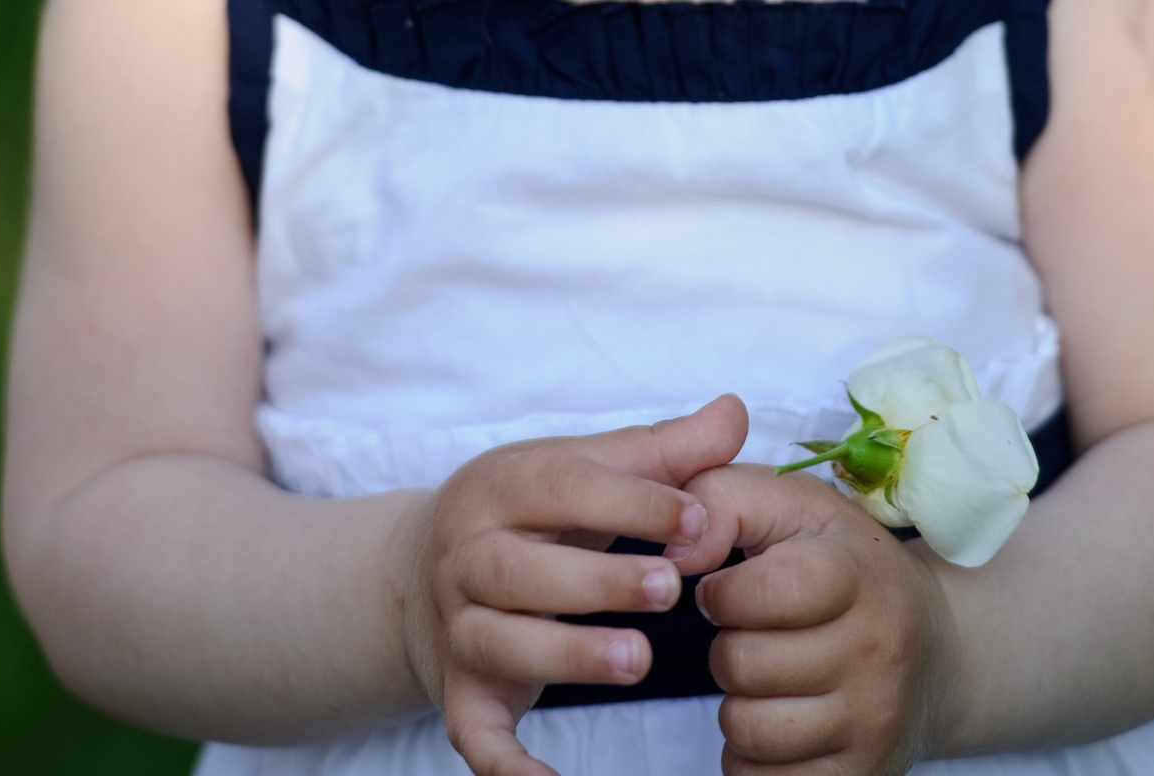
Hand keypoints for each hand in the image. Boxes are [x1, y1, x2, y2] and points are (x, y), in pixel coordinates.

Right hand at [401, 396, 750, 775]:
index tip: (700, 517)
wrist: (419, 569)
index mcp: (499, 487)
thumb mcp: (583, 469)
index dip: (632, 500)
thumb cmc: (528, 514)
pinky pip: (472, 732)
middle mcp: (465, 556)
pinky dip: (505, 763)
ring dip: (565, 655)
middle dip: (594, 581)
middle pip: (515, 571)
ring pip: (496, 644)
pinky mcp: (458, 692)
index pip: (560, 486)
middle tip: (670, 589)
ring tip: (639, 661)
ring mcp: (457, 627)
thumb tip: (735, 412)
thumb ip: (662, 450)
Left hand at [677, 464, 962, 775]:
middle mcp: (877, 650)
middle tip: (757, 635)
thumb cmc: (845, 568)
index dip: (724, 593)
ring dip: (738, 704)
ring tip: (770, 678)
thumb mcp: (796, 508)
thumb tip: (673, 555)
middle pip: (740, 664)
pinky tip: (782, 719)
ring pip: (746, 729)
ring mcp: (873, 720)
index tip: (729, 590)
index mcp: (860, 575)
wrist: (939, 654)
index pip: (767, 591)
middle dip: (729, 646)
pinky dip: (752, 756)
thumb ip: (723, 499)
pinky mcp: (861, 775)